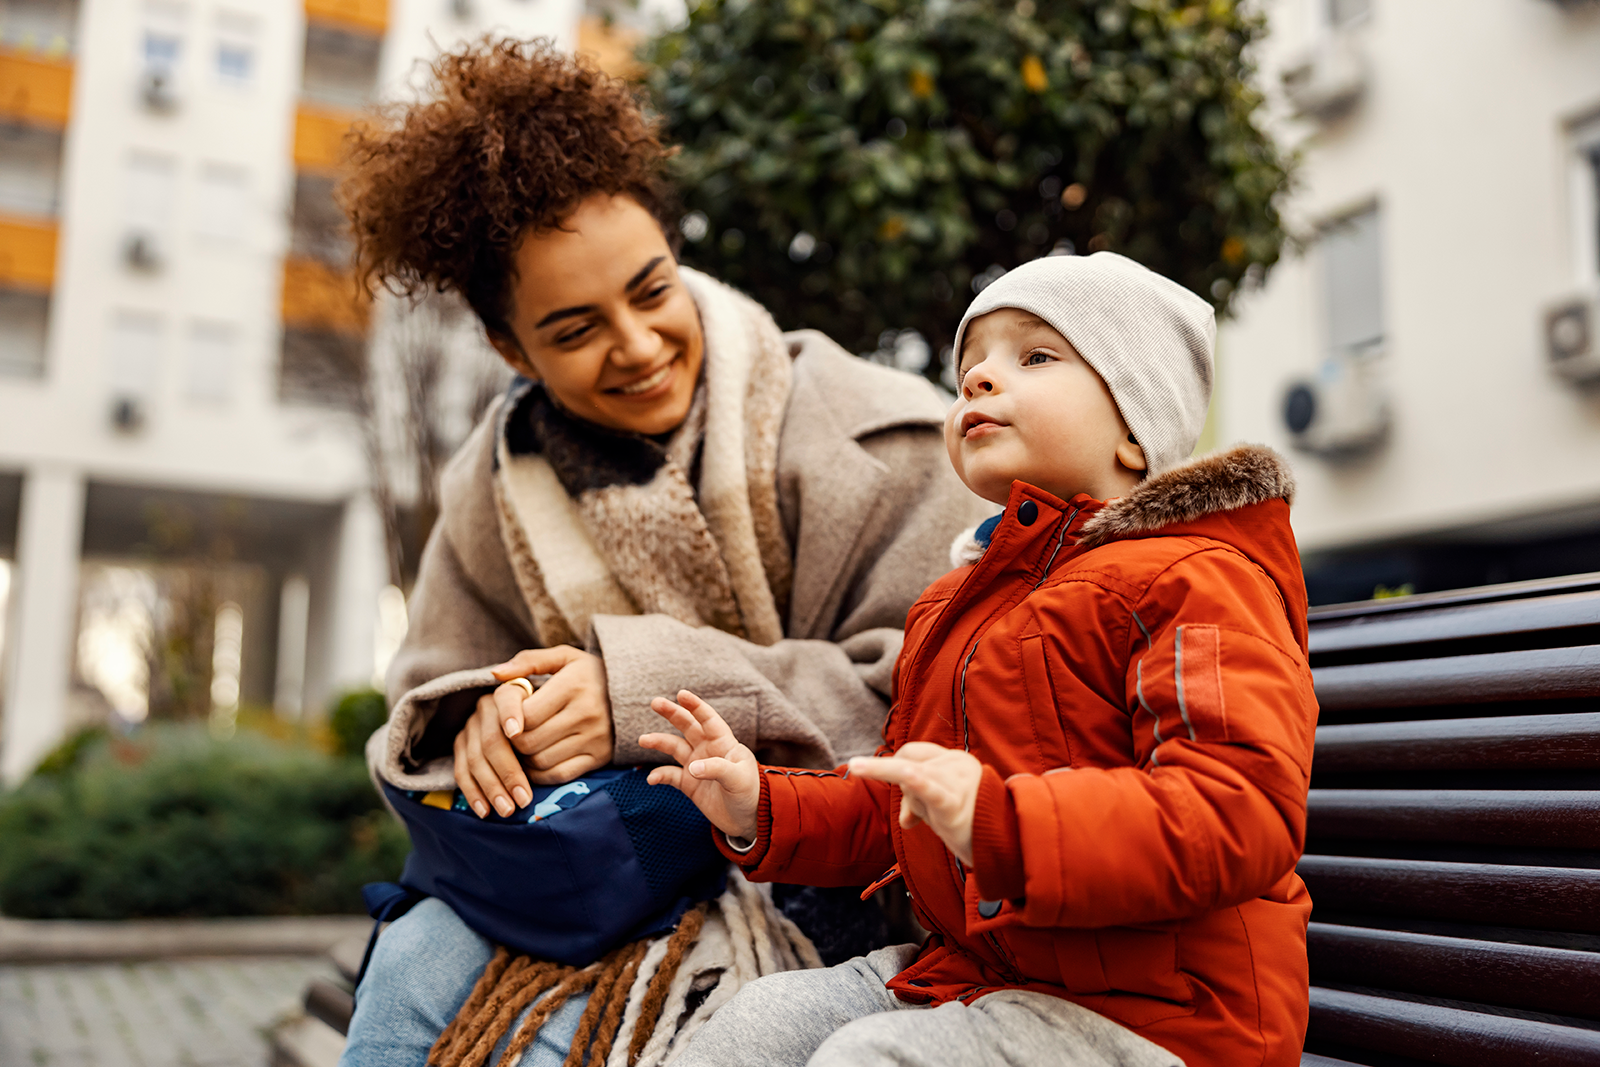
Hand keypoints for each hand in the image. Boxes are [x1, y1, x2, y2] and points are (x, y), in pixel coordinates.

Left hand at [452, 646, 613, 818]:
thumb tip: (496, 675)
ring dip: (524, 758)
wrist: (633, 693)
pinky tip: (537, 759)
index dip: (508, 719)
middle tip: (513, 733)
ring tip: (524, 744)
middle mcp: (586, 713)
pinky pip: (558, 775)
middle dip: (513, 740)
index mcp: (574, 685)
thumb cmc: (589, 674)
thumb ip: (528, 661)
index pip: (526, 715)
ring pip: (540, 760)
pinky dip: (540, 773)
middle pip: (529, 741)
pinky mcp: (599, 757)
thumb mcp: (564, 657)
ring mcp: (595, 738)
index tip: (507, 718)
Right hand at [639, 690, 760, 841]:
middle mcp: (708, 750)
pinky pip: (670, 775)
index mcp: (724, 743)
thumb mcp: (739, 779)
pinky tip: (651, 779)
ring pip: (674, 747)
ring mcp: (697, 766)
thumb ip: (717, 769)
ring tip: (643, 740)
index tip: (681, 694)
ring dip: (659, 742)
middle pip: (687, 727)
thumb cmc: (751, 793)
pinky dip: (659, 775)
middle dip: (672, 714)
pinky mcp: (689, 784)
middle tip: (655, 702)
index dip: (696, 706)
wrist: (748, 819)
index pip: (709, 720)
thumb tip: (692, 768)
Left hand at [848, 743, 982, 865]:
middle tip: (909, 810)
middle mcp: (956, 764)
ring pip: (910, 781)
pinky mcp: (955, 806)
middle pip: (908, 767)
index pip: (913, 752)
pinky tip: (908, 776)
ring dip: (914, 806)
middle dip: (898, 788)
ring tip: (926, 821)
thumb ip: (920, 802)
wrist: (1009, 842)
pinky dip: (919, 785)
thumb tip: (905, 821)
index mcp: (954, 759)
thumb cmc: (974, 822)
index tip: (905, 791)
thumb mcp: (942, 804)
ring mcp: (957, 783)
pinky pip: (934, 793)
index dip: (897, 768)